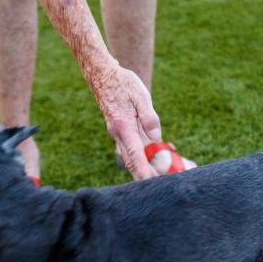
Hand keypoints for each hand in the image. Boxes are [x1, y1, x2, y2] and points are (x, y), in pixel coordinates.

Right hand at [92, 65, 161, 179]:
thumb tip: (156, 137)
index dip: (144, 171)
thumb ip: (148, 117)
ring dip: (143, 168)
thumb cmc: (122, 83)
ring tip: (160, 174)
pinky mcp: (119, 130)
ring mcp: (117, 133)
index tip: (152, 183)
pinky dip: (140, 157)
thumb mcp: (140, 95)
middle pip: (131, 161)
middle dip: (144, 176)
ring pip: (130, 156)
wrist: (102, 75)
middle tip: (160, 186)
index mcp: (123, 126)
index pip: (135, 154)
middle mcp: (118, 134)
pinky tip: (152, 157)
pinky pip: (130, 148)